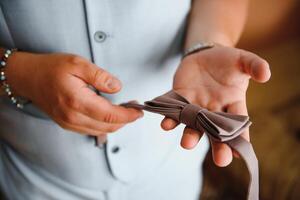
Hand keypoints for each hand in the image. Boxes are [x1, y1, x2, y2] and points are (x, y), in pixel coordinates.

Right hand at [5, 52, 142, 135]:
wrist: (29, 78)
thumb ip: (100, 76)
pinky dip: (104, 125)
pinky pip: (91, 130)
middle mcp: (73, 117)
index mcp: (77, 101)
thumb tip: (117, 87)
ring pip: (101, 130)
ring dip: (116, 123)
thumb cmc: (52, 69)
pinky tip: (109, 114)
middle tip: (134, 108)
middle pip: (108, 126)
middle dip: (125, 120)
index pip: (110, 115)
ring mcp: (69, 123)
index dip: (128, 115)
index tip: (139, 111)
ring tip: (124, 110)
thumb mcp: (78, 64)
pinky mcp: (67, 125)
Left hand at [161, 45, 270, 166]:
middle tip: (221, 160)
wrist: (204, 55)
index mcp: (233, 102)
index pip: (239, 122)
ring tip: (187, 144)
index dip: (241, 137)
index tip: (241, 152)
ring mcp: (196, 105)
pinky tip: (166, 125)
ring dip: (190, 135)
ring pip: (193, 125)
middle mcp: (214, 109)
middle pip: (216, 131)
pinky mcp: (180, 98)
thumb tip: (266, 74)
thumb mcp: (243, 60)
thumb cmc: (227, 61)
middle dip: (218, 146)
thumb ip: (255, 65)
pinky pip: (174, 110)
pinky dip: (169, 118)